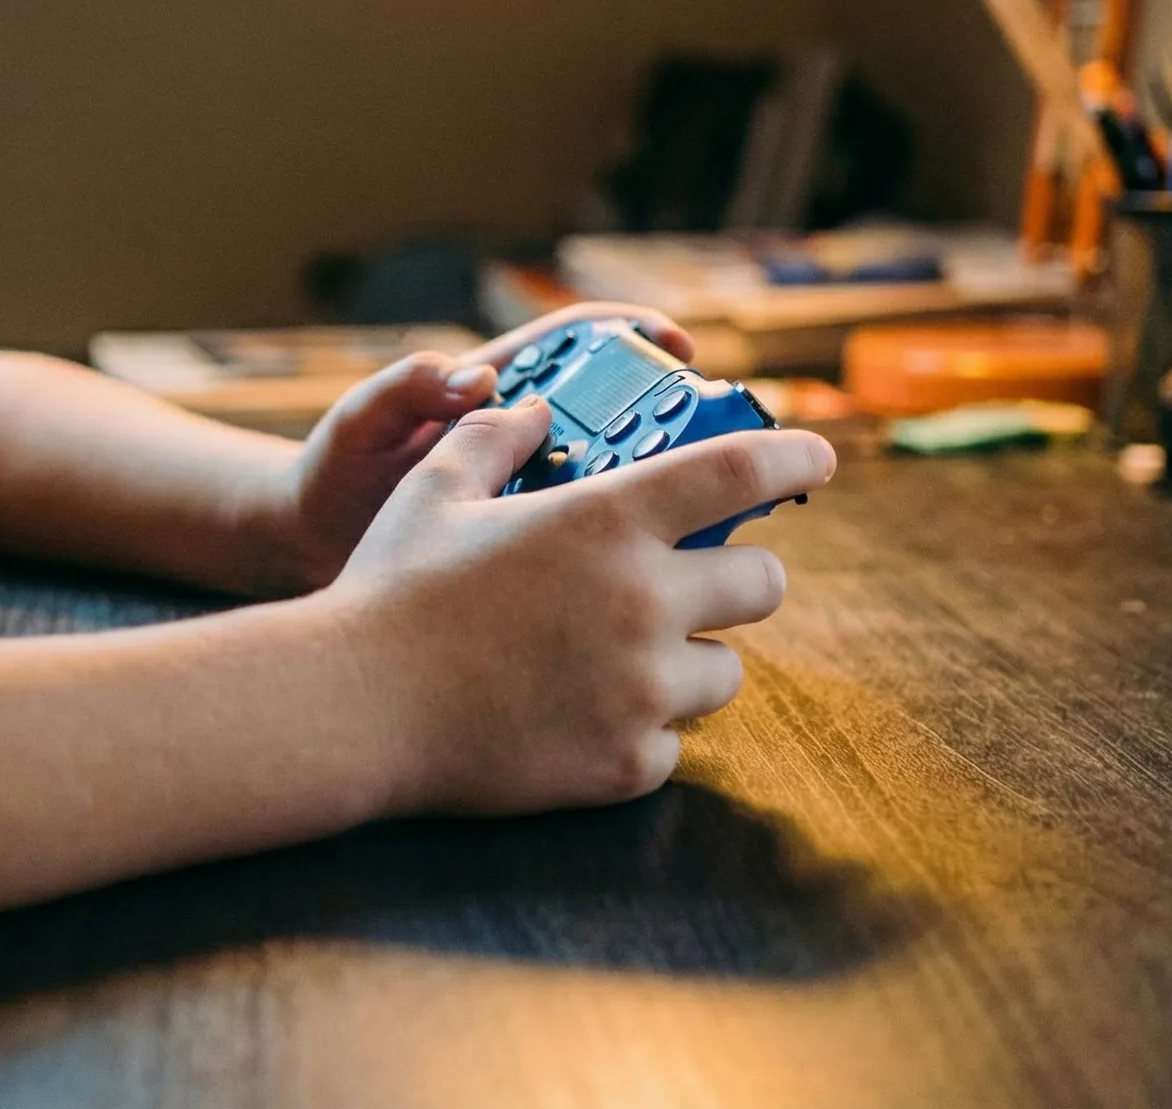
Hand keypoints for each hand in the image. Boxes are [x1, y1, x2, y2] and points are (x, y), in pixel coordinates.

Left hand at [254, 304, 697, 594]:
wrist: (307, 555)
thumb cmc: (332, 475)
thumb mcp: (361, 426)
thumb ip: (407, 390)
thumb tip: (476, 379)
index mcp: (492, 393)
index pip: (577, 344)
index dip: (634, 334)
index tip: (681, 347)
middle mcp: (524, 442)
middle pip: (618, 415)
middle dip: (672, 422)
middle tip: (710, 449)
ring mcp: (532, 498)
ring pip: (618, 486)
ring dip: (658, 497)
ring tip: (694, 519)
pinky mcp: (531, 552)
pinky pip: (594, 549)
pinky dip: (626, 557)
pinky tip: (656, 580)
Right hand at [326, 397, 837, 815]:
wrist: (354, 708)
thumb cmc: (390, 588)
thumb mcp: (434, 490)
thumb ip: (493, 438)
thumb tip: (532, 408)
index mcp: (608, 521)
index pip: (740, 473)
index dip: (794, 458)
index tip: (818, 459)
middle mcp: (644, 601)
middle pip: (764, 584)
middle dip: (742, 577)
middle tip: (704, 580)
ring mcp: (641, 689)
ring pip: (726, 673)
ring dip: (693, 660)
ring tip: (628, 658)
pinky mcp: (626, 762)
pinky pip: (672, 742)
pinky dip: (643, 729)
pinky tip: (585, 714)